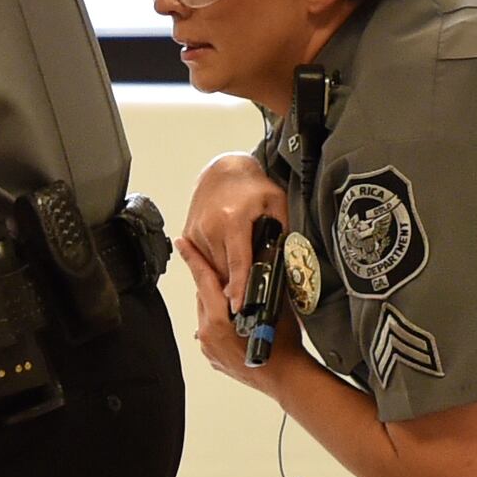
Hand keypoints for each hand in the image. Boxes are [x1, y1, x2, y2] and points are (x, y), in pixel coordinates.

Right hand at [180, 152, 288, 296]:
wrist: (225, 169)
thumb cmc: (251, 186)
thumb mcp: (276, 204)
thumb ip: (282, 230)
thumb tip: (287, 258)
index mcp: (233, 220)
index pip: (237, 263)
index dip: (239, 287)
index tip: (239, 306)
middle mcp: (210, 226)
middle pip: (224, 270)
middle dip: (236, 284)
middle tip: (251, 294)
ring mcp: (197, 230)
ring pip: (212, 267)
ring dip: (226, 274)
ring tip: (240, 272)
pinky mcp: (189, 233)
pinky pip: (203, 259)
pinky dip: (216, 264)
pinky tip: (227, 257)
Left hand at [184, 247, 287, 395]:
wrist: (287, 377)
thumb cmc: (284, 345)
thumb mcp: (272, 305)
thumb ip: (257, 285)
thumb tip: (252, 265)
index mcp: (218, 320)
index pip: (203, 280)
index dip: (192, 259)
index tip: (182, 245)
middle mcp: (208, 334)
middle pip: (203, 297)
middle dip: (213, 284)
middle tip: (227, 274)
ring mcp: (208, 348)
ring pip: (205, 314)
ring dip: (216, 305)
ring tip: (237, 303)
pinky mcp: (212, 357)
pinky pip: (209, 332)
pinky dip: (218, 324)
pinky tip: (235, 323)